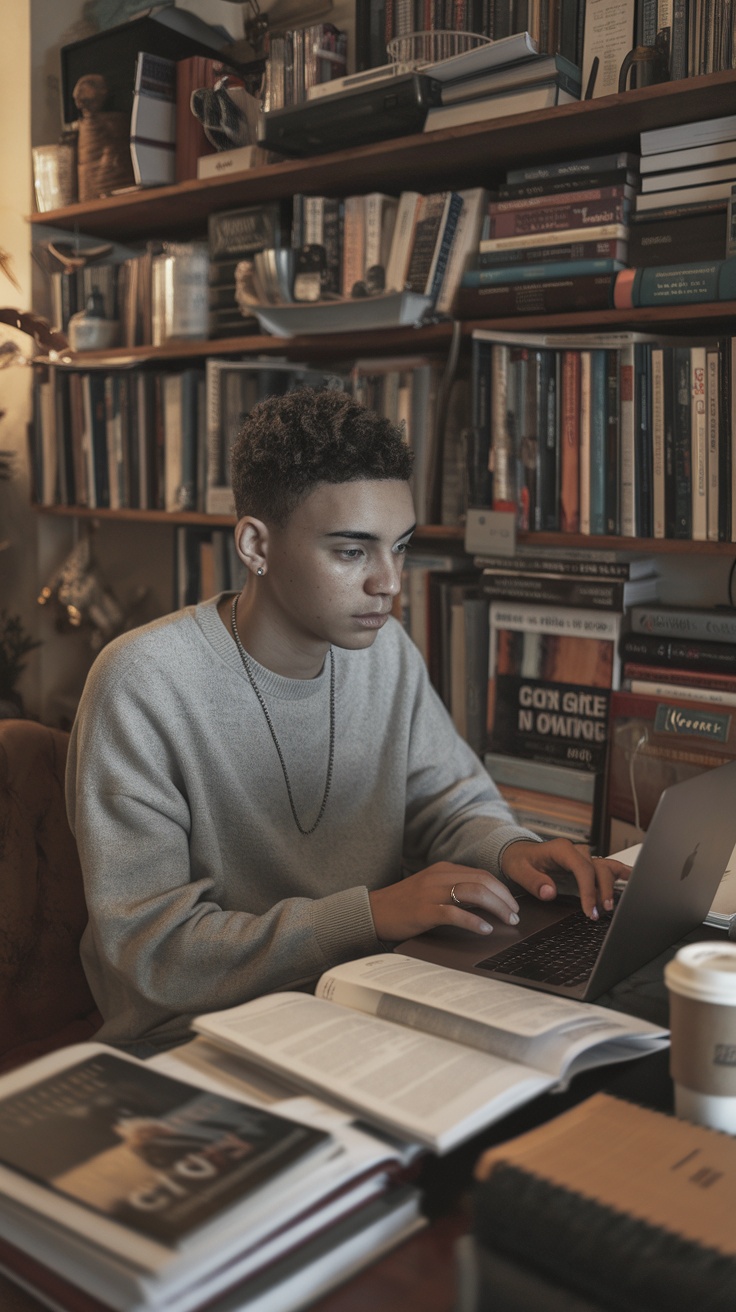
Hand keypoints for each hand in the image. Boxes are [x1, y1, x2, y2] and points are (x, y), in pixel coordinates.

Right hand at [369, 862, 519, 941]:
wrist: (373, 911)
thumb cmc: (403, 904)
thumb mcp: (431, 889)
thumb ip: (453, 890)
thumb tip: (485, 903)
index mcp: (442, 869)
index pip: (481, 874)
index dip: (501, 889)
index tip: (512, 904)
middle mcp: (439, 877)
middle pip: (482, 881)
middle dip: (504, 898)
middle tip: (515, 915)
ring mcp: (431, 893)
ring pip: (474, 893)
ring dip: (496, 908)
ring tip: (507, 921)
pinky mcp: (424, 911)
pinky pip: (455, 913)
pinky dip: (474, 921)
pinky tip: (484, 929)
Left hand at [500, 839, 630, 920]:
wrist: (519, 854)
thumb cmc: (520, 861)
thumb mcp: (519, 870)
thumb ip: (534, 881)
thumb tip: (550, 891)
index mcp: (562, 850)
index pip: (583, 868)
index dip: (589, 890)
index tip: (589, 910)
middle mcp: (576, 852)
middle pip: (598, 868)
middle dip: (602, 891)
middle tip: (599, 913)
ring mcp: (583, 858)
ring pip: (606, 868)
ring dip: (612, 886)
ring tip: (613, 905)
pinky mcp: (587, 866)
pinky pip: (607, 867)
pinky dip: (622, 872)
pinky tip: (635, 878)